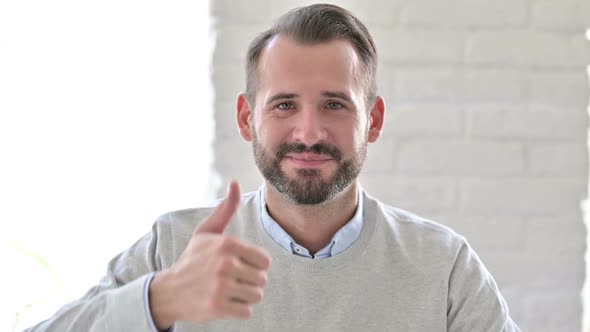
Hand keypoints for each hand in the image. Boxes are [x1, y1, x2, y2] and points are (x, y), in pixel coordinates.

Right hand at [149, 181, 271, 329]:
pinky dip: (238, 309)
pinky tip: (224, 302)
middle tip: (231, 279)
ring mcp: (221, 286)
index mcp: (227, 244)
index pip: (265, 260)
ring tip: (228, 290)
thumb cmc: (193, 259)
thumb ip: (226, 208)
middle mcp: (225, 264)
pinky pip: (247, 311)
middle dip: (250, 281)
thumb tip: (235, 182)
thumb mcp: (207, 231)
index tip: (239, 265)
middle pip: (262, 279)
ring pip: (256, 296)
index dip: (254, 265)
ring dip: (245, 296)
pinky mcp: (217, 307)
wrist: (169, 291)